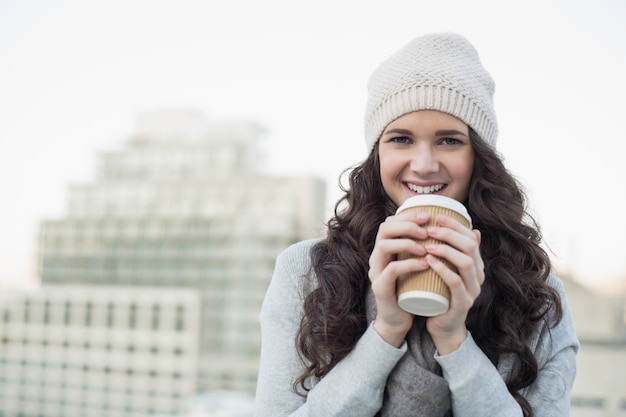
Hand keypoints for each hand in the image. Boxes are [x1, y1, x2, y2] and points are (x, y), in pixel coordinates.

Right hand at [368, 211, 430, 346]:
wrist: (398, 320)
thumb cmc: (411, 290)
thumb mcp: (418, 266)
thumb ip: (428, 249)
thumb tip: (458, 231)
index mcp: (385, 250)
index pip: (390, 222)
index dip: (408, 216)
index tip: (428, 216)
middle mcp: (377, 257)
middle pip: (384, 229)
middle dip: (407, 224)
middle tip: (427, 229)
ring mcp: (376, 272)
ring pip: (384, 246)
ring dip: (407, 242)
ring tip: (426, 247)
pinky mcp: (380, 288)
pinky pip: (391, 270)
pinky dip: (408, 264)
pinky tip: (424, 264)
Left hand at [423, 214, 483, 354]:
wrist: (442, 326)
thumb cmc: (441, 293)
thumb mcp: (446, 269)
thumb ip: (451, 252)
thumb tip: (465, 228)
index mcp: (476, 265)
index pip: (471, 238)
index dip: (456, 225)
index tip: (437, 216)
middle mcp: (478, 276)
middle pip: (470, 248)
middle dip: (450, 234)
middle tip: (429, 229)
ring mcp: (472, 290)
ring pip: (466, 263)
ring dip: (446, 250)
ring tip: (427, 244)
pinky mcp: (462, 304)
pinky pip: (455, 283)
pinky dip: (443, 270)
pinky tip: (430, 261)